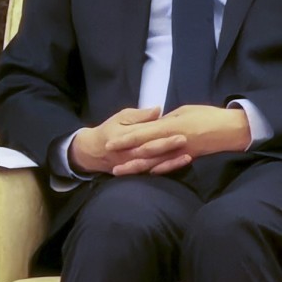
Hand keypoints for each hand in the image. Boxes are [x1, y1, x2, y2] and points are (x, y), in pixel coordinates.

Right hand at [68, 107, 187, 174]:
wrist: (94, 152)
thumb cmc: (110, 130)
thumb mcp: (121, 117)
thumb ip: (140, 116)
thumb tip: (158, 110)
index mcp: (126, 137)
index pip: (146, 135)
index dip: (162, 134)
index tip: (179, 130)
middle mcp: (130, 153)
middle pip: (151, 151)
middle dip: (169, 147)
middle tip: (185, 140)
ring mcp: (134, 164)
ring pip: (154, 164)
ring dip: (171, 162)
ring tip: (188, 157)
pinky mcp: (137, 171)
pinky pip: (153, 172)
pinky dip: (166, 169)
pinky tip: (179, 166)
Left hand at [106, 105, 250, 175]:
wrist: (231, 129)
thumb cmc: (208, 115)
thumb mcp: (184, 111)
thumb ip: (167, 120)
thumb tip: (155, 124)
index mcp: (170, 125)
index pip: (143, 132)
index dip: (125, 138)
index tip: (110, 142)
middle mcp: (173, 140)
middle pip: (144, 149)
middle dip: (125, 154)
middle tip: (108, 160)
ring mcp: (180, 152)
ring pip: (154, 161)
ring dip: (136, 167)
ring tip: (120, 171)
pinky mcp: (188, 159)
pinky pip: (169, 166)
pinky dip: (157, 170)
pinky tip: (147, 174)